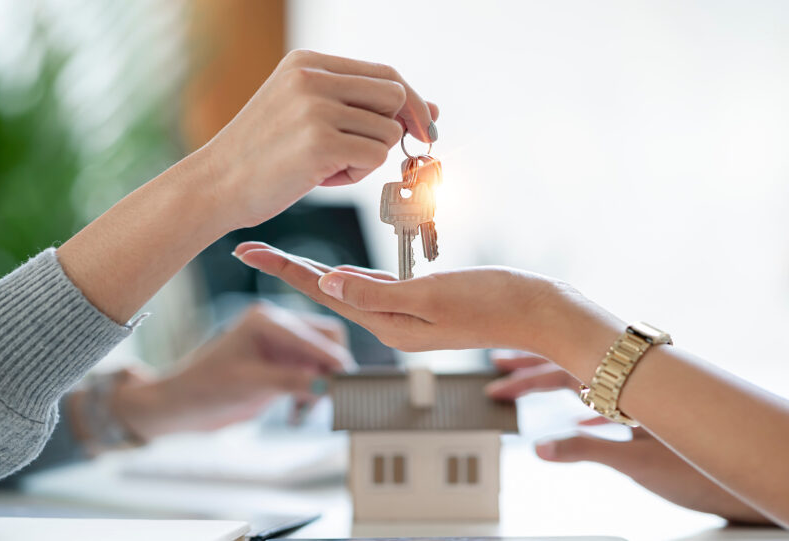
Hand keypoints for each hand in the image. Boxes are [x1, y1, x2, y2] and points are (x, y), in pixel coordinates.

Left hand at [111, 303, 354, 437]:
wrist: (182, 405)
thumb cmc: (205, 389)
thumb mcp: (250, 385)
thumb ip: (292, 381)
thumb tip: (329, 385)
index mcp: (266, 320)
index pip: (315, 336)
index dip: (334, 361)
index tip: (350, 385)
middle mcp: (277, 325)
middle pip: (326, 340)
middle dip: (330, 371)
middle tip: (329, 401)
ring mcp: (280, 343)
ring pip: (323, 358)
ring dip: (322, 384)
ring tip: (305, 411)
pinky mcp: (281, 362)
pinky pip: (312, 371)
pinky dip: (312, 391)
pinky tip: (298, 411)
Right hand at [200, 49, 439, 228]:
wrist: (215, 185)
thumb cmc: (261, 156)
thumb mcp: (302, 112)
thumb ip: (357, 105)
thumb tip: (428, 111)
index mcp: (307, 63)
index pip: (384, 73)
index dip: (410, 102)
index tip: (422, 127)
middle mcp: (312, 78)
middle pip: (395, 95)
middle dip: (400, 128)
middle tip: (378, 153)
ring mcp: (315, 109)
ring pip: (387, 132)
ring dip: (367, 158)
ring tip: (326, 166)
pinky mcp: (320, 144)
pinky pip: (374, 158)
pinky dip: (356, 175)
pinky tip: (321, 178)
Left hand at [232, 242, 622, 378]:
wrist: (540, 311)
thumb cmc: (495, 303)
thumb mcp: (434, 297)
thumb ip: (380, 294)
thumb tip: (330, 284)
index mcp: (388, 324)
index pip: (323, 293)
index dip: (284, 270)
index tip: (248, 251)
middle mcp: (391, 324)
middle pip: (327, 292)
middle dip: (288, 270)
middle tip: (250, 248)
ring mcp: (407, 316)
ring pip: (348, 291)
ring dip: (314, 273)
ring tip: (281, 257)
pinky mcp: (424, 305)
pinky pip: (375, 289)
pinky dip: (350, 276)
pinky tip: (339, 270)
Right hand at [486, 351, 773, 524]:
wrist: (750, 476)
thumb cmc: (700, 471)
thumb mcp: (636, 464)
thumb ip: (587, 452)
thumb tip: (540, 447)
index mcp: (626, 385)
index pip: (564, 366)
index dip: (527, 370)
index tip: (497, 372)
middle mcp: (632, 384)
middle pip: (571, 366)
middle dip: (532, 368)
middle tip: (497, 370)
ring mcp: (640, 400)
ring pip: (586, 383)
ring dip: (553, 385)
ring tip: (522, 386)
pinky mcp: (650, 420)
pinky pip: (606, 406)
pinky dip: (582, 411)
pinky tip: (573, 421)